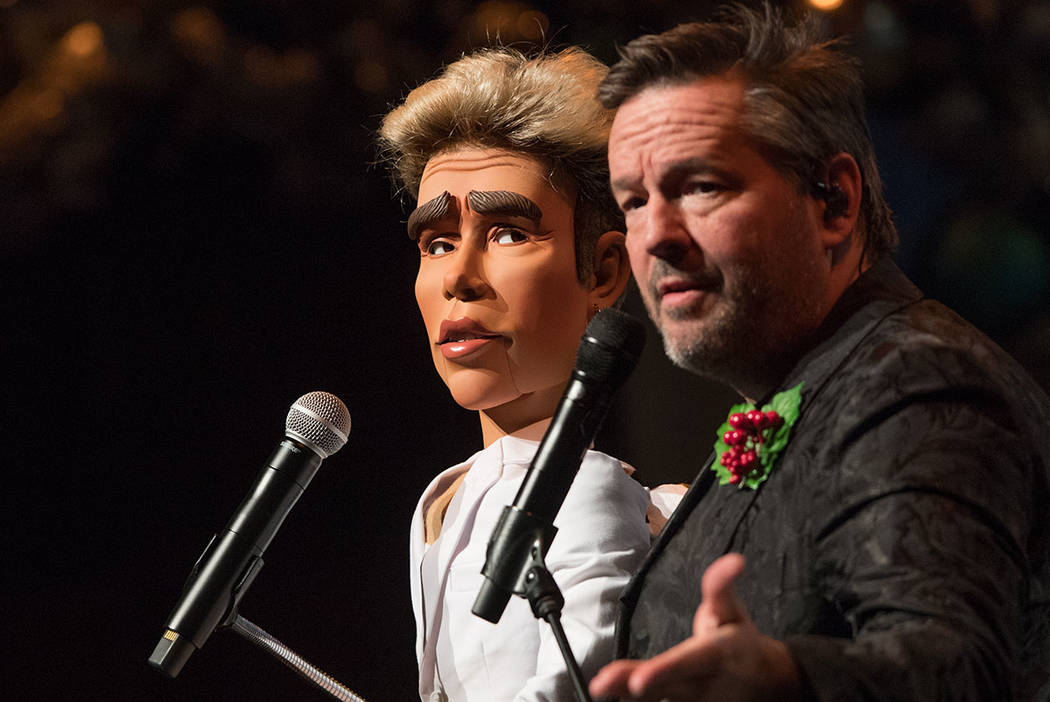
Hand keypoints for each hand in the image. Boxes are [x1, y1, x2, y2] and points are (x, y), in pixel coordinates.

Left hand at [588, 554, 800, 701]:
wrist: (766, 682)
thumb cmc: (740, 642)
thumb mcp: (733, 610)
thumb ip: (722, 586)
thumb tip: (734, 560)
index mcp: (716, 655)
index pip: (687, 662)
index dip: (663, 670)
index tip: (638, 679)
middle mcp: (702, 683)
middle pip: (663, 684)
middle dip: (630, 685)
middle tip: (602, 684)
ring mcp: (693, 700)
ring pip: (657, 697)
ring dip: (624, 692)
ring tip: (599, 687)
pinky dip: (632, 700)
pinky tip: (610, 694)